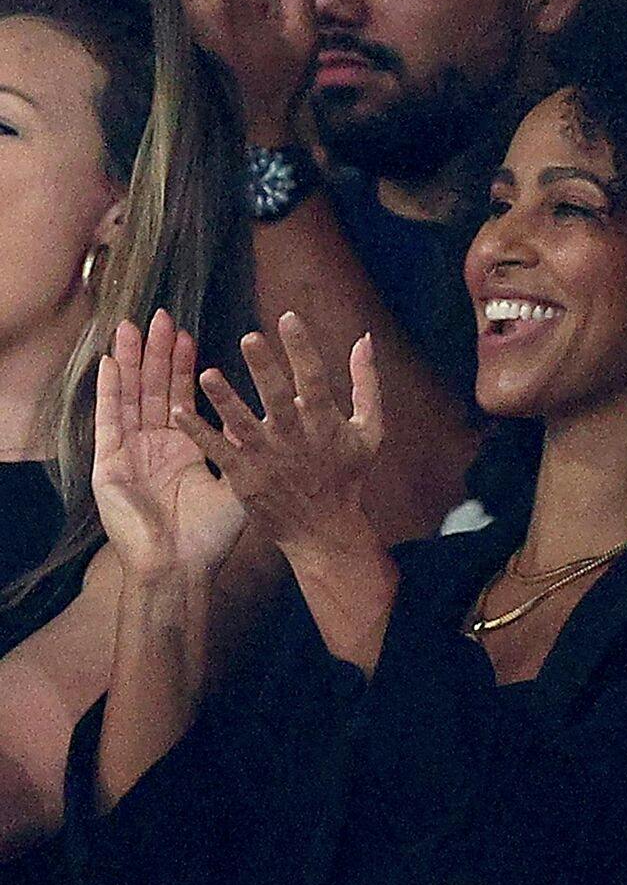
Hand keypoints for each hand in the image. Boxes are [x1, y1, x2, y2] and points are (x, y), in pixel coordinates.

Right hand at [92, 312, 245, 581]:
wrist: (180, 569)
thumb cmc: (211, 537)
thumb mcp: (236, 483)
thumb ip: (242, 447)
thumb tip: (261, 414)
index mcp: (183, 449)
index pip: (180, 396)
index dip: (182, 366)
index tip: (190, 333)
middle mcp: (153, 446)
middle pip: (152, 388)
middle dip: (156, 352)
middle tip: (162, 315)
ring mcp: (129, 453)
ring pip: (129, 396)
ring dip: (131, 361)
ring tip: (133, 325)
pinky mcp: (109, 464)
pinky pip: (108, 420)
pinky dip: (109, 391)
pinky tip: (110, 363)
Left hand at [166, 0, 315, 141]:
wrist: (250, 140)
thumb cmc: (277, 87)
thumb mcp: (304, 40)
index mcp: (219, 4)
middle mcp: (184, 16)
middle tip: (216, 18)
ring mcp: (163, 38)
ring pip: (164, 6)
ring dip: (184, 16)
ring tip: (208, 43)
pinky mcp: (151, 57)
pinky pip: (153, 30)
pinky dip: (169, 36)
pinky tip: (191, 57)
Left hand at [175, 312, 382, 566]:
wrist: (324, 529)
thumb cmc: (346, 474)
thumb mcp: (370, 430)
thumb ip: (367, 383)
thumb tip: (364, 339)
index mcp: (327, 423)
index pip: (316, 379)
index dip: (303, 348)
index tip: (287, 317)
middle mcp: (297, 439)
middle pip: (280, 398)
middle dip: (266, 369)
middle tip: (249, 338)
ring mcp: (269, 459)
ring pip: (244, 425)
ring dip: (225, 400)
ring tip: (207, 374)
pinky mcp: (246, 478)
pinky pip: (219, 452)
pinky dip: (200, 433)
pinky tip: (178, 411)